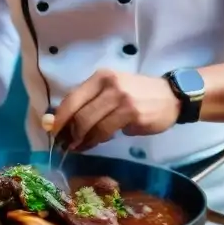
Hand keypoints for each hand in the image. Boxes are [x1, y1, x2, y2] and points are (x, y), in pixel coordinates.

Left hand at [51, 70, 179, 151]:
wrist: (171, 96)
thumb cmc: (137, 94)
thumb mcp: (112, 90)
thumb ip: (88, 102)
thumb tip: (58, 121)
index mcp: (101, 77)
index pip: (72, 98)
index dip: (59, 118)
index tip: (52, 132)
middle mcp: (109, 85)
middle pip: (79, 114)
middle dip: (68, 133)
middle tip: (64, 145)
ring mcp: (122, 99)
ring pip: (91, 124)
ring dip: (81, 140)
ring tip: (77, 147)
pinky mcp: (133, 114)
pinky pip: (106, 132)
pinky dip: (96, 141)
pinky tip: (94, 144)